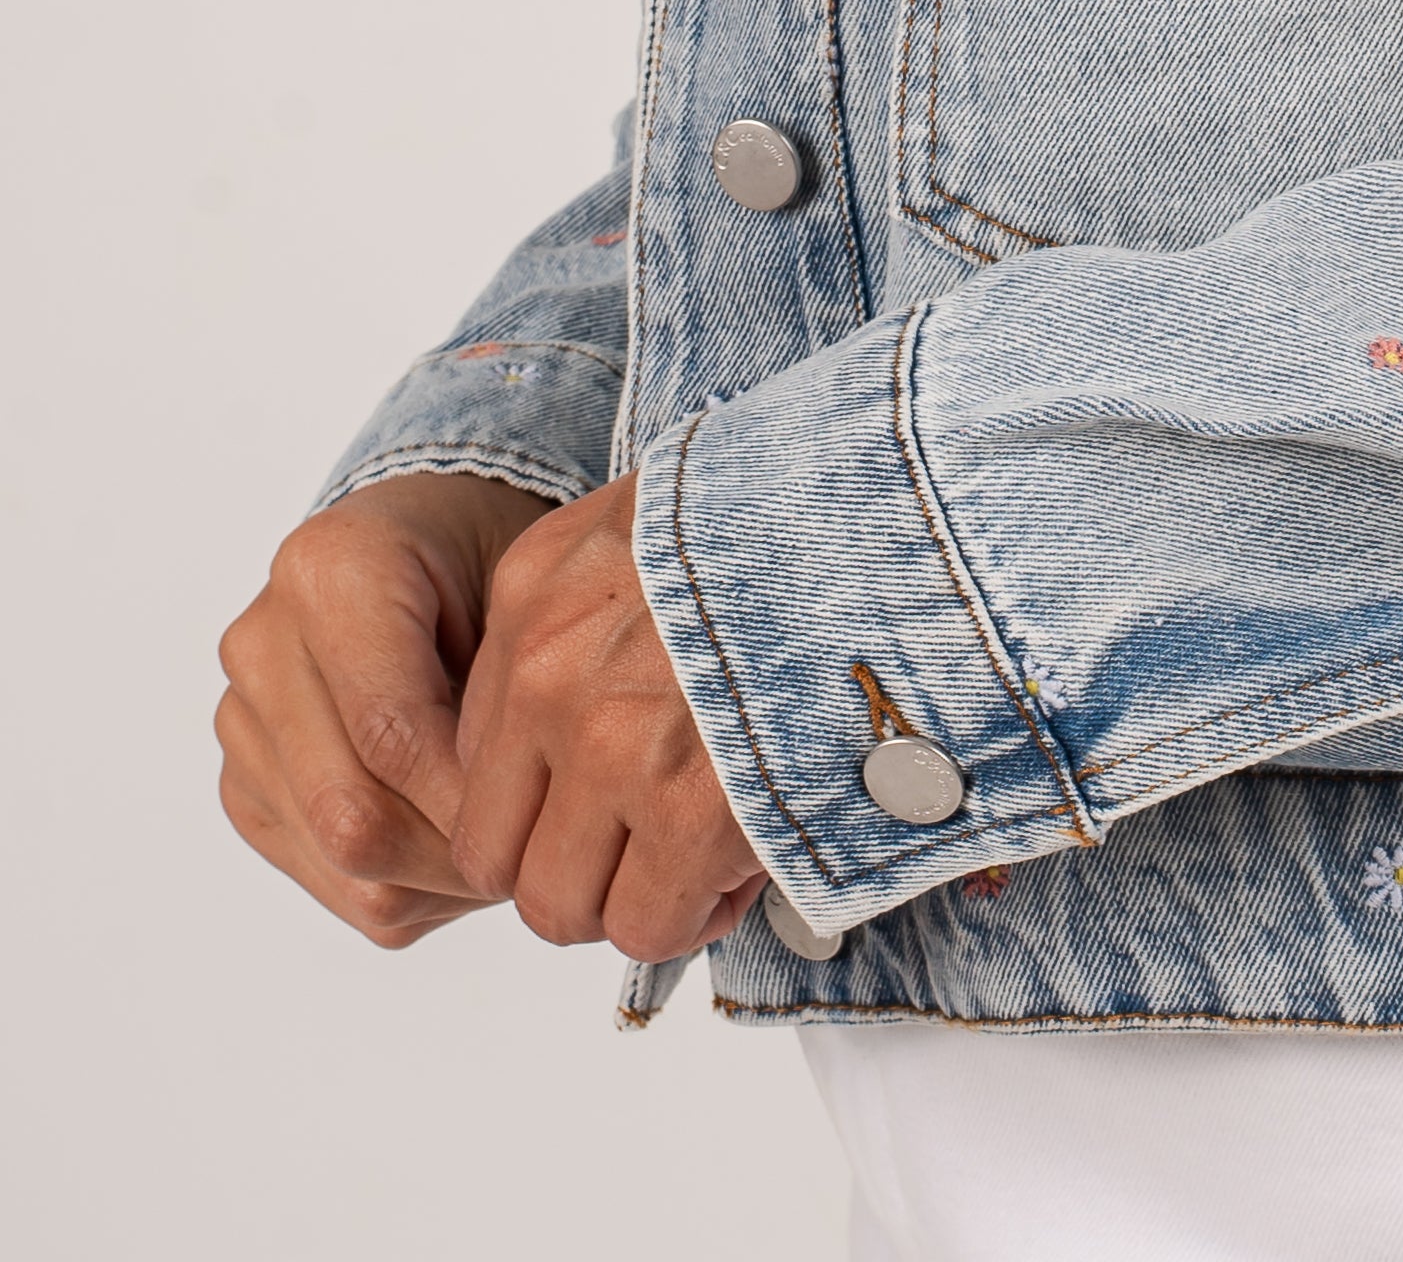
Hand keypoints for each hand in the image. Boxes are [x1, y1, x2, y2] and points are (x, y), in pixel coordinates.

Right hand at [217, 471, 550, 950]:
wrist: (426, 535)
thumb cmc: (488, 551)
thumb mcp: (521, 587)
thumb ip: (507, 692)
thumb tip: (513, 832)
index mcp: (328, 571)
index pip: (393, 734)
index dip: (472, 800)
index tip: (542, 823)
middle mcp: (262, 646)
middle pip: (350, 815)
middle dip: (454, 855)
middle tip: (532, 854)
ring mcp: (242, 722)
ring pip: (340, 863)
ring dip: (435, 879)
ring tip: (502, 840)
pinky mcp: (244, 785)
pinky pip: (328, 880)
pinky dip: (405, 883)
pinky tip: (453, 838)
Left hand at [452, 471, 765, 960]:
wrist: (894, 507)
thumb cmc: (797, 507)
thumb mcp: (664, 513)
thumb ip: (611, 595)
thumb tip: (614, 682)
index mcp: (536, 594)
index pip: (478, 754)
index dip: (547, 791)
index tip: (609, 788)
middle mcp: (551, 677)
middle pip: (496, 852)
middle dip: (568, 865)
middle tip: (642, 844)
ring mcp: (612, 749)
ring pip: (559, 905)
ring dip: (626, 898)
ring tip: (695, 857)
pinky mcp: (689, 814)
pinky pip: (647, 927)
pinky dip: (692, 918)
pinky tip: (738, 865)